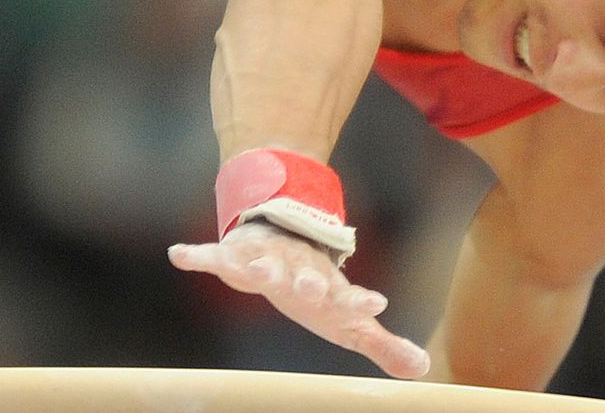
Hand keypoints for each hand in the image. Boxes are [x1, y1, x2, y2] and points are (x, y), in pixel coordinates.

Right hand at [168, 221, 429, 377]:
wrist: (287, 235)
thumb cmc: (319, 289)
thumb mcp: (348, 318)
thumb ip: (381, 344)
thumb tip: (423, 369)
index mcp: (328, 290)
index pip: (348, 297)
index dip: (361, 301)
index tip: (377, 303)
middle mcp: (300, 272)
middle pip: (306, 278)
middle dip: (311, 282)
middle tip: (316, 288)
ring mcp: (268, 261)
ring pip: (263, 265)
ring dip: (259, 269)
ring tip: (254, 273)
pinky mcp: (237, 255)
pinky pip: (214, 254)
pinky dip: (198, 254)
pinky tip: (181, 254)